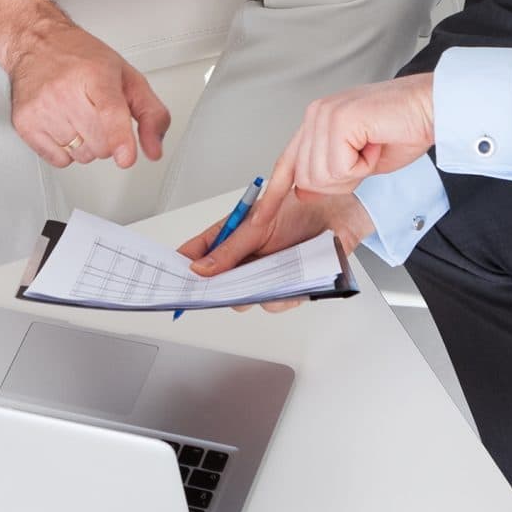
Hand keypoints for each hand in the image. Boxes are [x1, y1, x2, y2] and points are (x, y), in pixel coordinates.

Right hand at [1, 18, 170, 169]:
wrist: (37, 42)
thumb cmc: (81, 58)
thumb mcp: (127, 77)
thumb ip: (150, 113)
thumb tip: (154, 149)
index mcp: (95, 74)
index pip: (109, 112)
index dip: (120, 138)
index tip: (126, 156)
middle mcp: (65, 91)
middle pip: (100, 144)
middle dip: (108, 137)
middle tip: (97, 111)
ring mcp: (42, 108)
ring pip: (81, 155)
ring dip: (86, 143)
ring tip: (77, 113)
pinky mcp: (24, 123)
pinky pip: (59, 160)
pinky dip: (65, 149)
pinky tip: (62, 123)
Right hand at [177, 186, 375, 311]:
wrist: (339, 214)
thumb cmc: (299, 209)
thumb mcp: (258, 226)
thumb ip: (229, 250)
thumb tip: (199, 270)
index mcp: (231, 235)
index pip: (198, 254)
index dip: (183, 268)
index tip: (172, 283)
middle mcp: (245, 257)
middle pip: (219, 283)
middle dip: (220, 289)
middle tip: (223, 290)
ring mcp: (265, 273)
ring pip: (247, 298)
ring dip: (255, 292)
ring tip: (268, 278)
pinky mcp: (287, 286)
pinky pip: (275, 302)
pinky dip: (282, 297)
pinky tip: (290, 285)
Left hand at [267, 73, 436, 198]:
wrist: (431, 108)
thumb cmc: (404, 130)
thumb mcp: (358, 161)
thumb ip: (329, 172)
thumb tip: (302, 191)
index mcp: (317, 121)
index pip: (287, 162)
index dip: (274, 192)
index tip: (261, 218)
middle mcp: (315, 114)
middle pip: (305, 177)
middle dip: (339, 182)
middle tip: (365, 159)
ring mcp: (324, 115)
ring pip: (321, 176)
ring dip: (354, 173)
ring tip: (372, 148)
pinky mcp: (338, 120)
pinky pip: (339, 168)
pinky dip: (363, 166)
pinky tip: (375, 145)